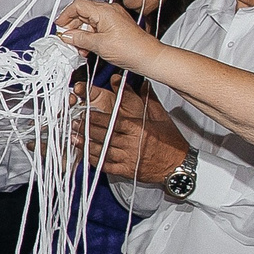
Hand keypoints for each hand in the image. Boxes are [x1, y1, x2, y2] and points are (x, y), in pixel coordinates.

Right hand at [54, 0, 167, 75]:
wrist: (148, 57)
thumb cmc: (131, 49)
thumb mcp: (99, 45)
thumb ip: (79, 38)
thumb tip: (66, 35)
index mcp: (104, 11)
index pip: (78, 5)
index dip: (65, 15)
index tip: (59, 27)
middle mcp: (109, 11)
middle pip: (82, 13)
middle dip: (73, 27)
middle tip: (67, 39)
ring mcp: (113, 17)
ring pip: (89, 21)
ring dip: (81, 34)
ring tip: (80, 47)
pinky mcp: (116, 26)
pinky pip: (97, 27)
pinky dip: (90, 36)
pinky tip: (88, 47)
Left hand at [75, 81, 190, 184]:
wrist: (179, 166)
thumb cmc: (171, 141)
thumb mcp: (160, 117)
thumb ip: (147, 100)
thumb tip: (142, 83)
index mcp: (138, 129)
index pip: (113, 122)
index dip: (96, 118)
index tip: (85, 113)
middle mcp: (131, 144)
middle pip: (104, 135)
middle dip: (87, 129)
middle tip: (74, 124)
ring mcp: (128, 159)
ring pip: (102, 151)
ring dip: (86, 145)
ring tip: (73, 138)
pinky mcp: (127, 171)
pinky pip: (107, 166)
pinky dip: (95, 161)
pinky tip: (85, 155)